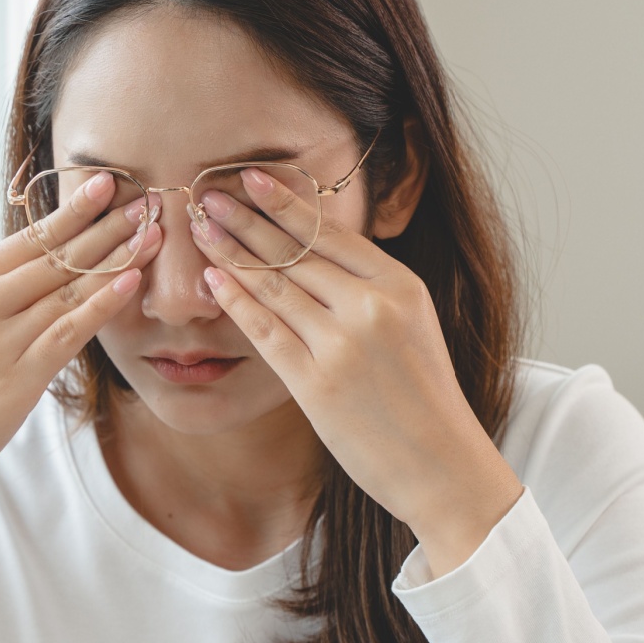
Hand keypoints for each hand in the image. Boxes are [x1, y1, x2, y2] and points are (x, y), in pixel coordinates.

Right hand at [0, 172, 160, 504]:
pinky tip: (131, 281)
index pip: (28, 237)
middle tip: (144, 199)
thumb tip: (48, 264)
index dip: (72, 209)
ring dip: (115, 258)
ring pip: (67, 288)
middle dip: (104, 225)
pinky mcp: (16, 378)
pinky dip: (102, 303)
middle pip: (54, 255)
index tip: (107, 182)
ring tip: (153, 232)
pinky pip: (68, 331)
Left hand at [191, 171, 522, 575]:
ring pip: (275, 284)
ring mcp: (342, 345)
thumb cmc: (425, 400)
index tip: (252, 177)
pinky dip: (236, 300)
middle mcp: (372, 307)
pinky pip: (266, 331)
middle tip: (208, 192)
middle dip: (246, 218)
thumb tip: (320, 257)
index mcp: (401, 287)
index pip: (331, 233)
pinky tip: (212, 279)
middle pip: (297, 251)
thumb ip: (373, 291)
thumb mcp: (414, 327)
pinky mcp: (317, 384)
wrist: (442, 465)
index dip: (285, 203)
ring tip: (200, 227)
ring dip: (231, 251)